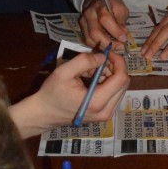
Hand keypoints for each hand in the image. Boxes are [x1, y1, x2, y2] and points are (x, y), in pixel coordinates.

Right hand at [11, 50, 127, 135]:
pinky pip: (113, 95)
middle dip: (114, 68)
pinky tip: (91, 80)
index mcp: (97, 101)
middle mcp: (106, 111)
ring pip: (120, 89)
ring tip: (90, 71)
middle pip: (124, 84)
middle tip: (98, 61)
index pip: (121, 79)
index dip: (118, 62)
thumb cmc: (51, 93)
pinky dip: (106, 84)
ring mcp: (105, 115)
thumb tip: (103, 56)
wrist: (44, 114)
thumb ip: (84, 61)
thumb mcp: (64, 72)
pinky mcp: (103, 115)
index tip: (108, 53)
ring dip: (110, 76)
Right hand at [79, 0, 128, 48]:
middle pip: (94, 32)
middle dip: (108, 43)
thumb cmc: (110, 3)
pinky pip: (87, 41)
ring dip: (102, 47)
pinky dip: (97, 46)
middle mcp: (89, 14)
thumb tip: (122, 34)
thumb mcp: (120, 7)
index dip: (115, 31)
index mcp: (99, 6)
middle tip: (119, 47)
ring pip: (89, 39)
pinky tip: (106, 47)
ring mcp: (83, 22)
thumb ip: (121, 20)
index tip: (124, 39)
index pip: (105, 19)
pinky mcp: (81, 28)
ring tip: (114, 49)